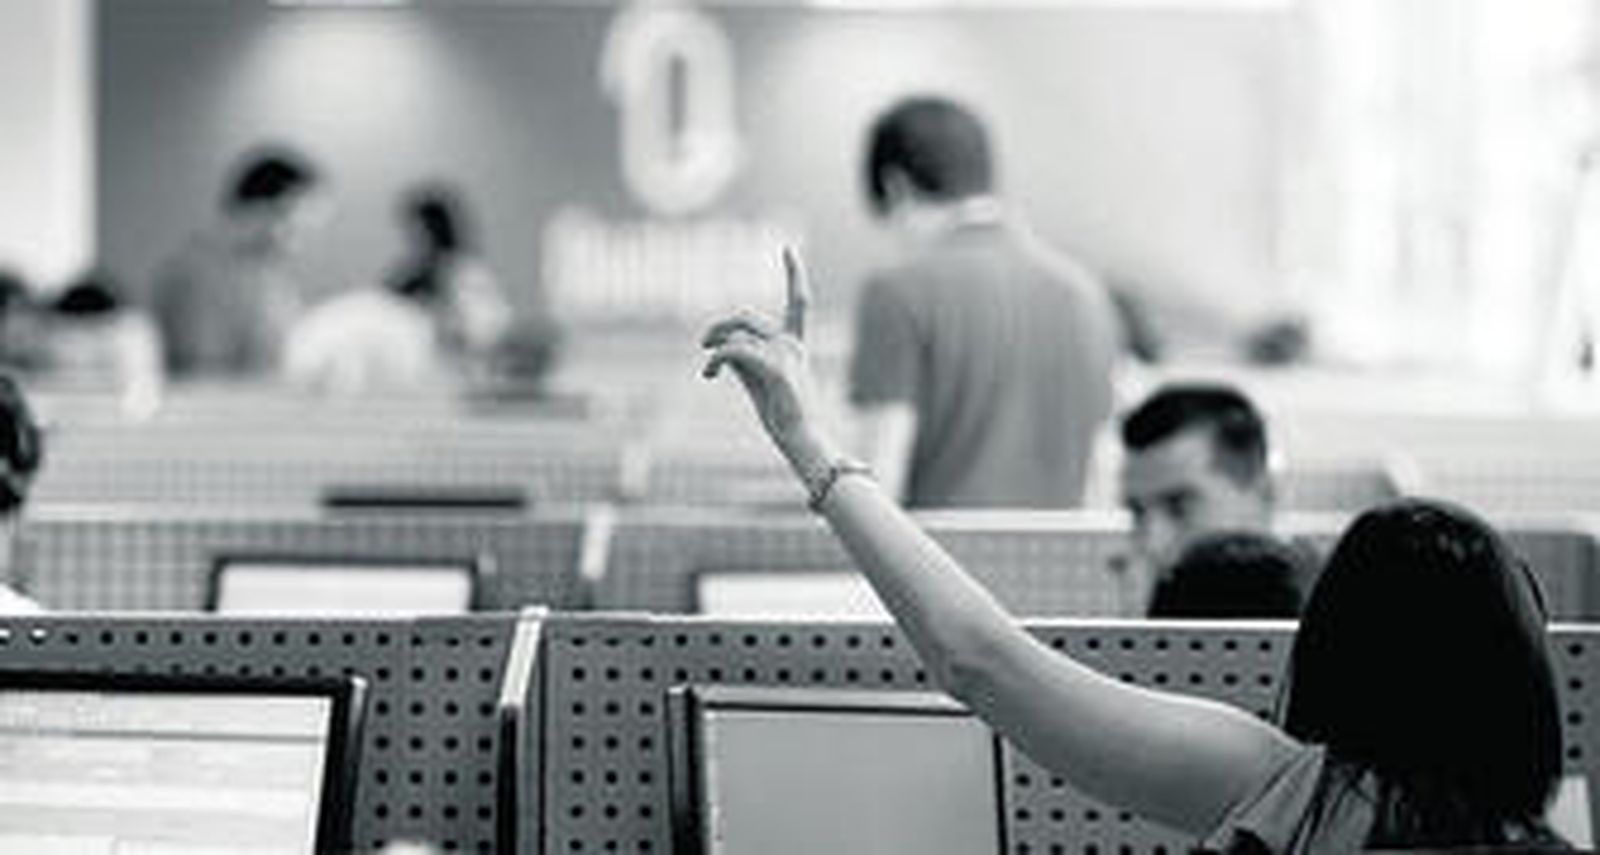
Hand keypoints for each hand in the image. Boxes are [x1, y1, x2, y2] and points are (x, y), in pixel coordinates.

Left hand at [701, 248, 837, 477]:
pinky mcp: (776, 369)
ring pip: (738, 334)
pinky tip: (710, 374)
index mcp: (795, 344)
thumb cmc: (781, 415)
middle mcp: (793, 344)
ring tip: (710, 369)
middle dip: (721, 326)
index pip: (799, 301)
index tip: (788, 249)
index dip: (794, 274)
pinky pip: (734, 351)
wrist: (802, 439)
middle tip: (704, 343)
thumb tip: (721, 344)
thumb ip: (745, 358)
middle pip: (748, 317)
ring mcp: (786, 355)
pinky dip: (716, 360)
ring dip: (716, 347)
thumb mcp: (758, 380)